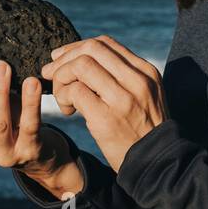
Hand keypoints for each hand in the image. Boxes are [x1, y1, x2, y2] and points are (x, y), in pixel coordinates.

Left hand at [40, 34, 166, 171]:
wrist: (157, 165)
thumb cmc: (143, 131)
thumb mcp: (144, 96)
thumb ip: (122, 77)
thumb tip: (82, 58)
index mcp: (145, 72)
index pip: (105, 43)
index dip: (76, 47)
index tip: (61, 59)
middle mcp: (137, 80)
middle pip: (91, 49)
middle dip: (64, 59)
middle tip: (50, 73)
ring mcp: (123, 98)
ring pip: (81, 66)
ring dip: (62, 78)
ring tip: (63, 97)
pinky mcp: (107, 118)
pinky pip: (75, 92)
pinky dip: (63, 96)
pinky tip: (68, 111)